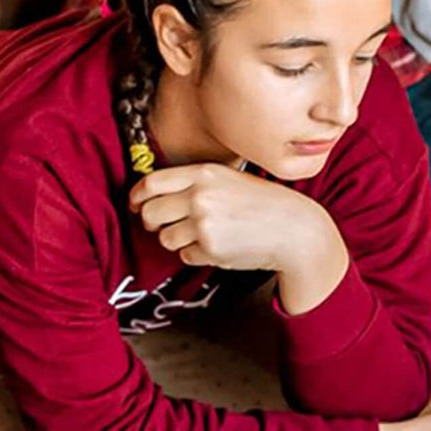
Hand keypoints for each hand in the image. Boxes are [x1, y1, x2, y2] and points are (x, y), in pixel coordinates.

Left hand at [129, 163, 341, 275]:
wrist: (294, 229)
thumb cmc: (264, 205)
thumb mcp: (229, 180)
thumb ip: (195, 183)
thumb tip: (154, 197)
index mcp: (203, 174)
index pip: (150, 184)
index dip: (137, 197)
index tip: (137, 205)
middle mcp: (199, 196)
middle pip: (151, 213)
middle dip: (153, 223)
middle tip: (163, 227)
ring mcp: (204, 223)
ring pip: (166, 238)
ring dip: (179, 241)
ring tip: (204, 236)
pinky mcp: (211, 249)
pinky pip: (186, 256)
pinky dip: (198, 255)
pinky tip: (220, 247)